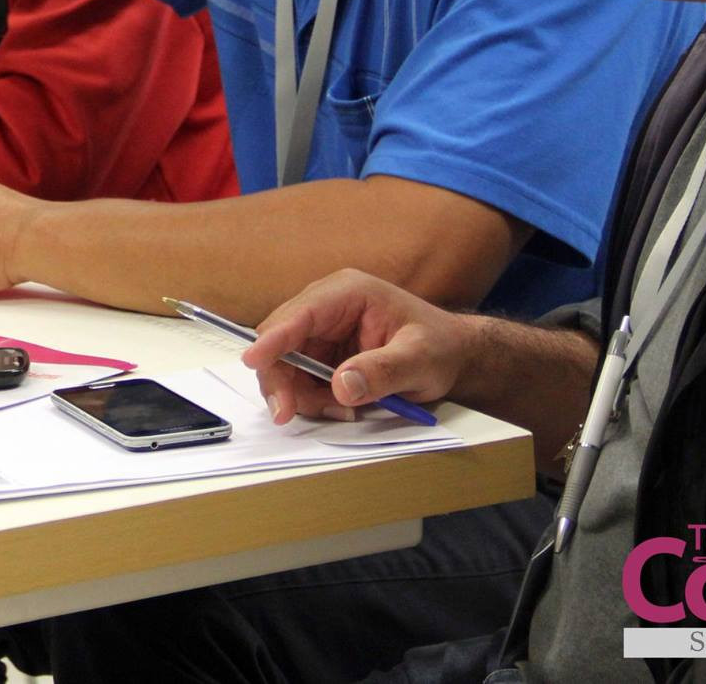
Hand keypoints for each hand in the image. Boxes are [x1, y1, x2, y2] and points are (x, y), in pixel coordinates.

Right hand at [243, 269, 475, 424]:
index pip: (299, 314)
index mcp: (347, 293)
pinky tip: (340, 407)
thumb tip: (341, 386)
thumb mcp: (420, 360)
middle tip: (288, 413)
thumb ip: (383, 371)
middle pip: (279, 341)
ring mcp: (321, 330)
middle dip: (281, 379)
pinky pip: (298, 378)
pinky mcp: (321, 352)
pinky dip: (310, 399)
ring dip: (300, 394)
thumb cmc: (439, 347)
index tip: (253, 361)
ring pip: (284, 364)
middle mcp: (326, 307)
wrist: (452, 355)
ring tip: (341, 411)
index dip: (273, 339)